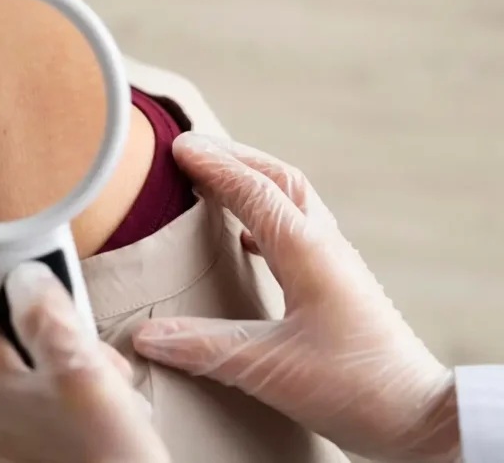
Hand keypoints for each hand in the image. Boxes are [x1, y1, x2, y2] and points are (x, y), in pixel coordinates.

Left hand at [0, 262, 170, 462]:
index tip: (57, 302)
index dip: (19, 290)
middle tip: (96, 372)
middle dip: (47, 346)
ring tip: (98, 414)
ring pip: (8, 383)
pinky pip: (8, 422)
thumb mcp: (85, 376)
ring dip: (53, 384)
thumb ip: (46, 314)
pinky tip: (82, 440)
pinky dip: (44, 419)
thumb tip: (24, 274)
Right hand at [134, 133, 459, 462]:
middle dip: (234, 158)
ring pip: (292, 200)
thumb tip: (145, 334)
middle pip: (280, 178)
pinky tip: (247, 238)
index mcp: (307, 251)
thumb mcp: (270, 368)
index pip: (254, 190)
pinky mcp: (338, 283)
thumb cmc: (355, 389)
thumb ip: (205, 346)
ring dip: (252, 181)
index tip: (177, 147)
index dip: (213, 166)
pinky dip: (266, 216)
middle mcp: (324, 246)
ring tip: (213, 181)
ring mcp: (335, 262)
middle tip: (191, 150)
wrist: (418, 417)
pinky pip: (297, 230)